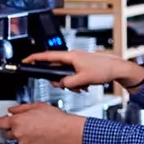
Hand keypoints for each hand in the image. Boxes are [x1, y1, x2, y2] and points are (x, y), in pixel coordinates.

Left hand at [0, 103, 84, 143]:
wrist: (67, 131)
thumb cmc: (55, 118)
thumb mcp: (38, 106)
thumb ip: (21, 107)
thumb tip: (12, 110)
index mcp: (17, 121)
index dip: (1, 122)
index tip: (3, 123)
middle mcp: (18, 133)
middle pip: (6, 134)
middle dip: (12, 131)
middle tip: (24, 128)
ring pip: (16, 142)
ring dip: (21, 139)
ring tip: (34, 134)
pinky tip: (36, 141)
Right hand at [23, 50, 143, 89]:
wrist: (117, 68)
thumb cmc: (103, 70)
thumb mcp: (82, 80)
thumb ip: (68, 83)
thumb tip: (60, 84)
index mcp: (71, 56)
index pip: (48, 56)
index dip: (35, 59)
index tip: (25, 60)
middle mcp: (73, 57)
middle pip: (57, 70)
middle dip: (61, 81)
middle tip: (69, 86)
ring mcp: (78, 61)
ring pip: (66, 75)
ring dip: (72, 84)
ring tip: (82, 87)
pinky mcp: (83, 66)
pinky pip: (74, 76)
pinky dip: (78, 83)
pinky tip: (85, 86)